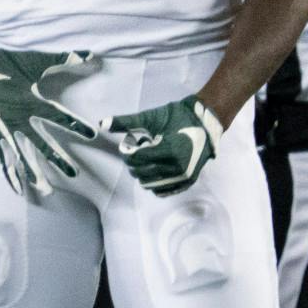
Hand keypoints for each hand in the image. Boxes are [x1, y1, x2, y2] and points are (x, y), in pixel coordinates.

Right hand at [0, 39, 97, 196]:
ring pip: (23, 156)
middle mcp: (18, 120)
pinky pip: (3, 157)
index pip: (58, 116)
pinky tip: (18, 189)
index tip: (92, 135)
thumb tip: (93, 55)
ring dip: (35, 172)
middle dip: (58, 158)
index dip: (75, 125)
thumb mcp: (33, 61)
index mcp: (30, 101)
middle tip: (73, 173)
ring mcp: (5, 130)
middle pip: (42, 143)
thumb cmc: (3, 64)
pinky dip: (10, 173)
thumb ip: (64, 59)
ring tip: (48, 190)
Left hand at [106, 95, 223, 196]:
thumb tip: (101, 123)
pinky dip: (154, 181)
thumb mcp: (151, 117)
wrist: (206, 121)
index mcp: (168, 150)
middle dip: (133, 159)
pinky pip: (162, 190)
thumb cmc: (178, 117)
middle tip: (141, 145)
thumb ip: (125, 121)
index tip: (132, 139)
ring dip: (143, 171)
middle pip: (138, 172)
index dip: (127, 149)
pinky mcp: (187, 182)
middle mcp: (177, 167)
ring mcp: (183, 177)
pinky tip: (156, 165)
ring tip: (151, 155)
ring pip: (148, 183)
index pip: (134, 159)